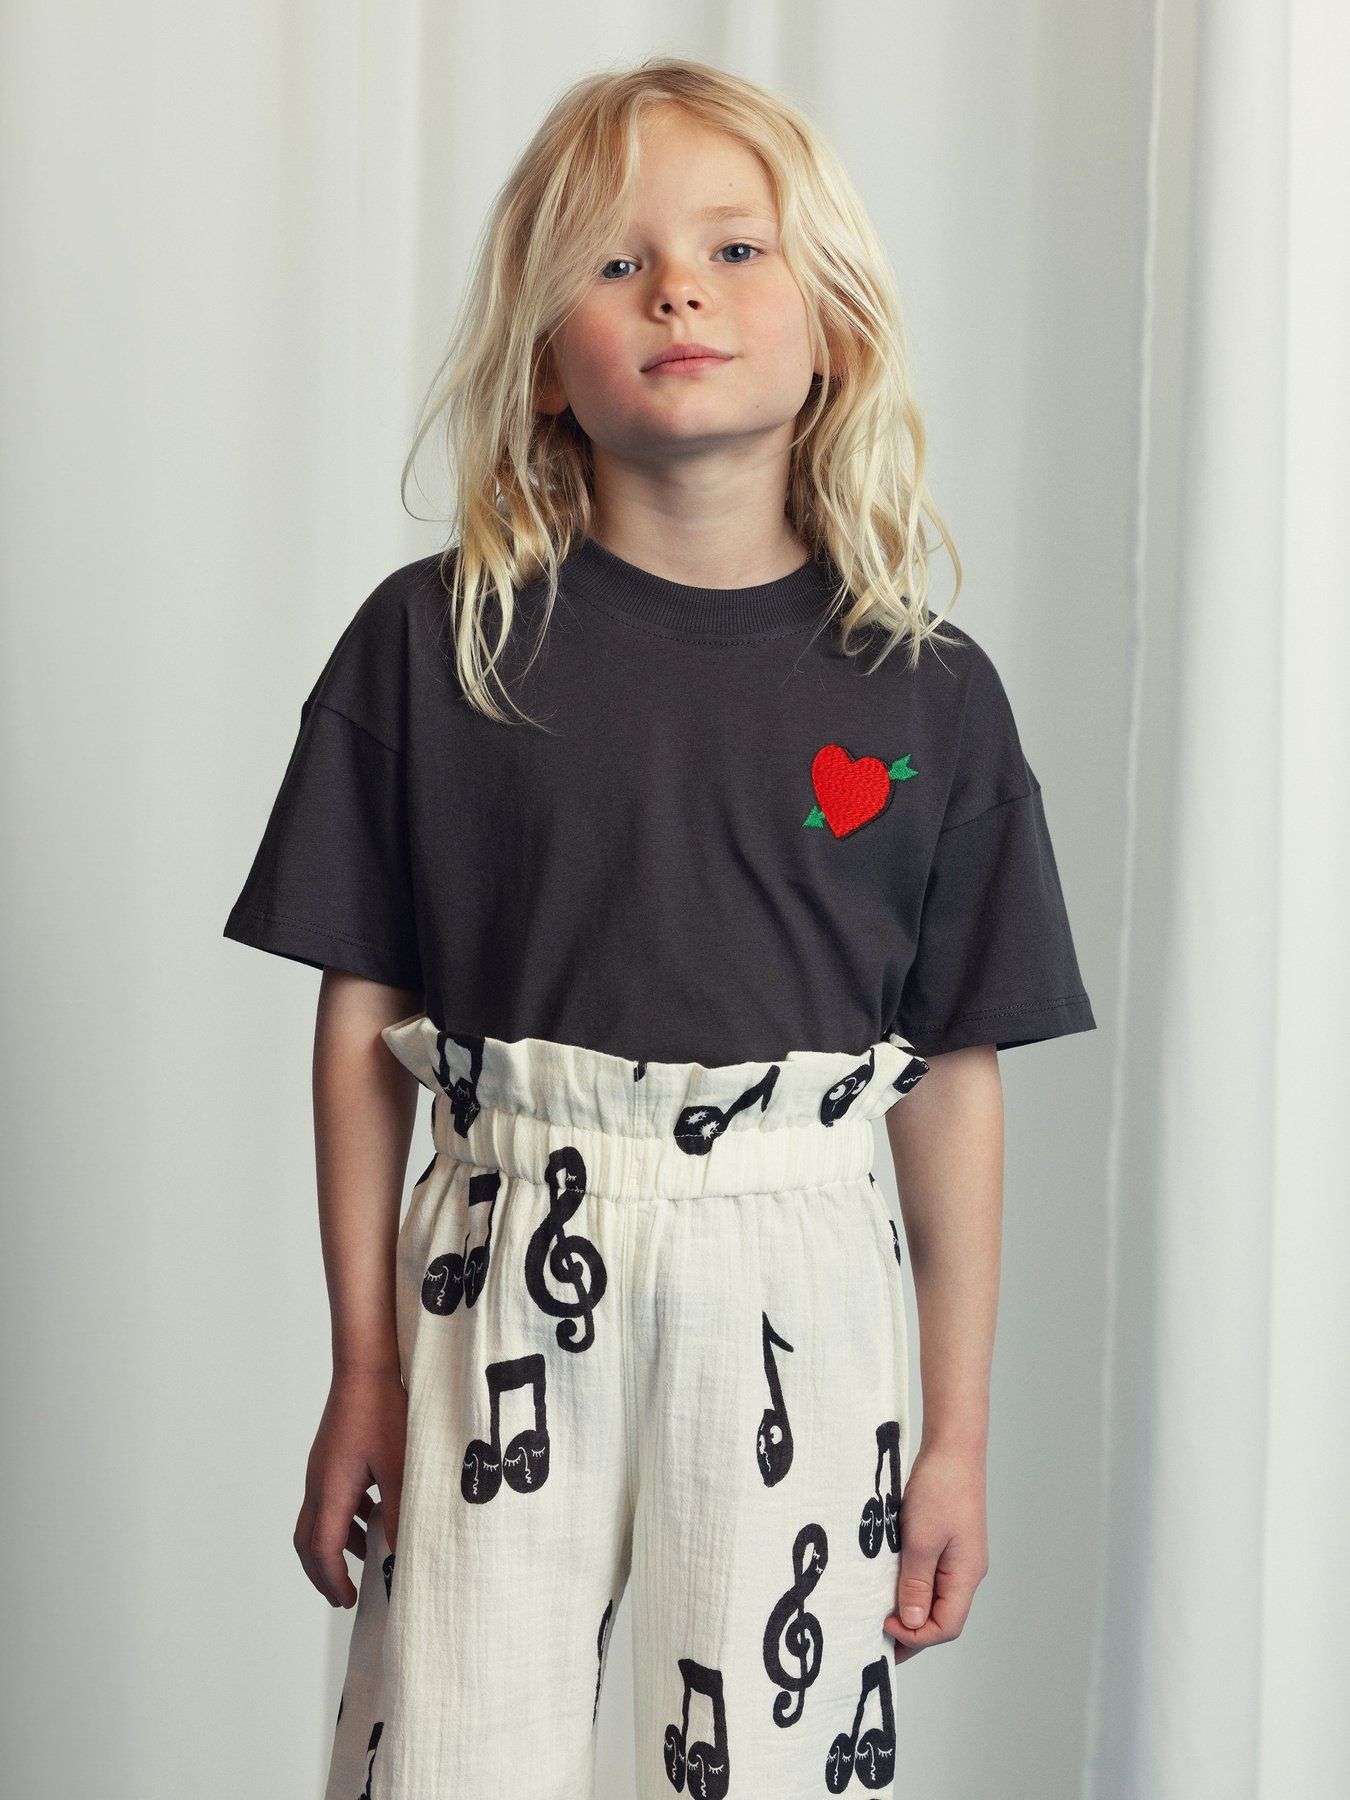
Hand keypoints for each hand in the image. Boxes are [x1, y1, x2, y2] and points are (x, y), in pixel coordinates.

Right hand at [293, 1366, 406, 1606]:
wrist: (366, 1367)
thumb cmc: (383, 1411)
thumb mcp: (400, 1467)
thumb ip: (400, 1513)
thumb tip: (401, 1554)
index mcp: (331, 1490)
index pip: (322, 1550)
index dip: (333, 1580)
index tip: (349, 1601)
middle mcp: (318, 1482)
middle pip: (307, 1541)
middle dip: (323, 1572)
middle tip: (344, 1594)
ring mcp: (322, 1468)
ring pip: (316, 1520)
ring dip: (334, 1545)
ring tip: (364, 1557)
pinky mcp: (331, 1456)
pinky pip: (328, 1499)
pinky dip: (343, 1519)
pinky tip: (371, 1515)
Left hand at [883, 1439, 988, 1662]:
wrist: (952, 1446)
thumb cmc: (941, 1488)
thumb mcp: (921, 1539)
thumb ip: (916, 1583)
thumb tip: (910, 1624)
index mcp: (965, 1575)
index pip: (946, 1627)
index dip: (915, 1636)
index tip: (883, 1625)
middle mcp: (965, 1571)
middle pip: (942, 1617)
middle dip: (911, 1630)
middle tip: (876, 1633)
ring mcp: (958, 1557)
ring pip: (935, 1597)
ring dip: (910, 1607)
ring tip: (880, 1611)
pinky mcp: (947, 1542)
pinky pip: (930, 1575)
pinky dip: (911, 1584)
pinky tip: (890, 1581)